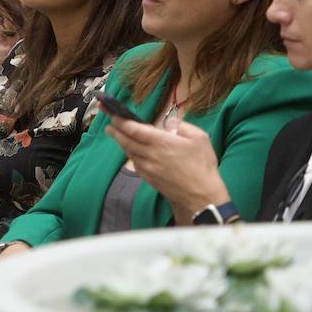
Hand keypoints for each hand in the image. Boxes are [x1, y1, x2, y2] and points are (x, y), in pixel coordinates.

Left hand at [104, 119, 229, 222]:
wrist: (200, 196)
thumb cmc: (202, 166)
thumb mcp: (199, 138)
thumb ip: (182, 126)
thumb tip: (169, 123)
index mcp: (160, 142)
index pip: (134, 129)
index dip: (122, 121)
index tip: (113, 115)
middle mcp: (150, 155)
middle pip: (127, 141)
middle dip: (116, 131)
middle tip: (109, 125)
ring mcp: (148, 168)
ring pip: (130, 153)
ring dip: (122, 143)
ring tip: (118, 136)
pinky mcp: (149, 179)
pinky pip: (136, 164)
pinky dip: (131, 155)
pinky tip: (132, 153)